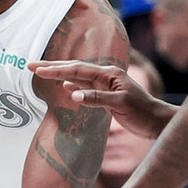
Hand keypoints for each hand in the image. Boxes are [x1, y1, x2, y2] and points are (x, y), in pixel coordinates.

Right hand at [29, 60, 173, 138]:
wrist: (155, 122)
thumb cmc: (142, 111)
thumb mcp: (120, 103)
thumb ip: (96, 98)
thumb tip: (72, 94)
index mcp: (108, 74)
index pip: (77, 70)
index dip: (56, 69)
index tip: (38, 69)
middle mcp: (105, 76)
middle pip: (74, 69)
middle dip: (53, 67)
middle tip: (31, 65)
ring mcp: (105, 86)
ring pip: (77, 78)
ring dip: (60, 75)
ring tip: (42, 72)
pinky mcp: (106, 96)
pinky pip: (84, 88)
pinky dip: (72, 87)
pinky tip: (64, 87)